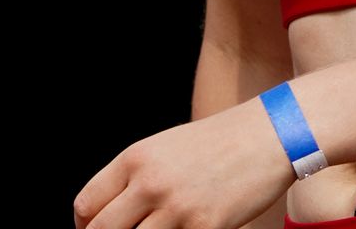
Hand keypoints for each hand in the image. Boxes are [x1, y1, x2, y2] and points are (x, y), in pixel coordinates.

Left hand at [73, 97, 296, 228]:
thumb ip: (135, 177)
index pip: (86, 206)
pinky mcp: (205, 228)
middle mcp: (150, 183)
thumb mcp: (166, 147)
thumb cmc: (218, 142)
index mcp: (135, 158)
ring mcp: (177, 209)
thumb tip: (110, 215)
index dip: (85, 226)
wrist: (270, 135)